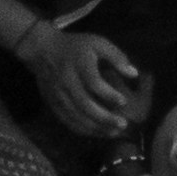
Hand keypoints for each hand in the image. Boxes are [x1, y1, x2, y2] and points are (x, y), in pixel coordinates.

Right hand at [27, 27, 150, 138]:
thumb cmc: (76, 46)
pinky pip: (66, 119)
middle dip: (104, 116)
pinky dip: (81, 128)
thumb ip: (117, 57)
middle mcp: (66, 81)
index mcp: (79, 64)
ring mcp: (57, 94)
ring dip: (94, 126)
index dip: (108, 94)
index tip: (123, 102)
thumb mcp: (98, 43)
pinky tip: (97, 132)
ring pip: (75, 115)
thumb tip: (134, 74)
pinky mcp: (52, 102)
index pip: (93, 82)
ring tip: (113, 132)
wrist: (42, 50)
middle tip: (122, 124)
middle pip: (84, 103)